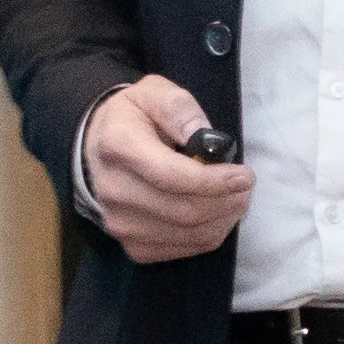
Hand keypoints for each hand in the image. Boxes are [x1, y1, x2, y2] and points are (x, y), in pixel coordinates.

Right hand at [80, 76, 253, 263]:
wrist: (98, 148)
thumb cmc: (134, 118)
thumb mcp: (155, 93)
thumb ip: (181, 109)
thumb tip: (205, 139)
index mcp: (118, 146)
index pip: (171, 176)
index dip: (214, 181)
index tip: (243, 175)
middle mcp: (114, 190)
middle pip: (184, 211)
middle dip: (226, 200)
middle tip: (245, 186)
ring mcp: (120, 223)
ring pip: (189, 234)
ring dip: (224, 218)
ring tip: (235, 198)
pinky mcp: (132, 245)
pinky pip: (184, 250)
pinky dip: (209, 234)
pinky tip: (215, 213)